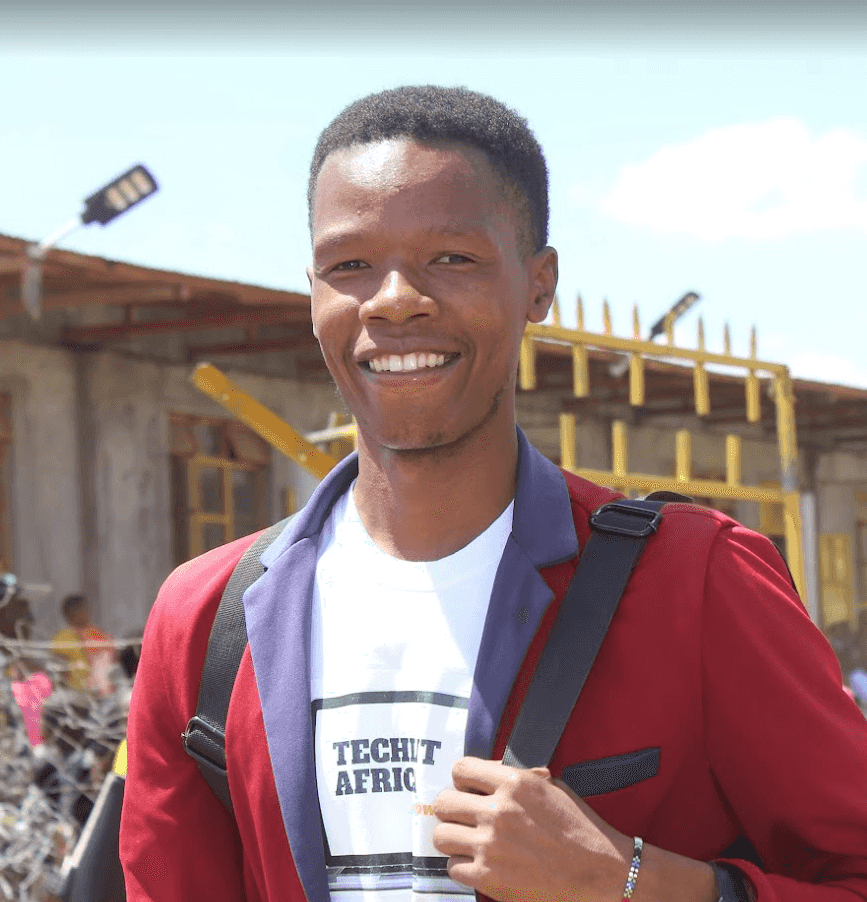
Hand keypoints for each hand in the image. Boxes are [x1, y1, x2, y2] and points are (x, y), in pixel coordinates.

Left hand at [431, 756, 633, 901]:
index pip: (460, 769)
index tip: (468, 790)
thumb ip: (516, 778)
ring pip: (441, 835)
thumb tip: (488, 774)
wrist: (602, 872)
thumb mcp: (552, 787)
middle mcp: (499, 810)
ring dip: (453, 838)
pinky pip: (452, 867)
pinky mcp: (489, 877)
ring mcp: (491, 845)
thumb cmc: (580, 828)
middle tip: (464, 818)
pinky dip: (462, 866)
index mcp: (514, 783)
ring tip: (469, 842)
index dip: (461, 780)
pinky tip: (479, 863)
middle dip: (452, 809)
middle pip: (442, 802)